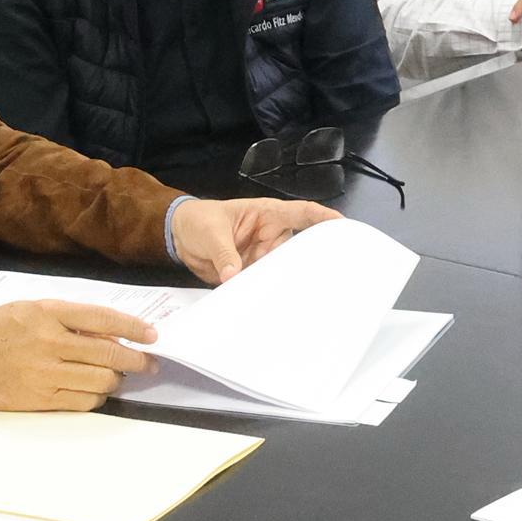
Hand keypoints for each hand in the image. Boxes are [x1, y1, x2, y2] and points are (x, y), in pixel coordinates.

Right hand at [0, 298, 154, 410]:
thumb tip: (112, 332)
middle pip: (109, 353)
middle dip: (136, 359)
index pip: (103, 318)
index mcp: (48, 313)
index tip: (152, 335)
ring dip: (116, 379)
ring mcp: (46, 373)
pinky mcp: (41, 399)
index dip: (134, 327)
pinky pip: (84, 402)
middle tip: (148, 362)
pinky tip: (96, 390)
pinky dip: (97, 397)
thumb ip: (70, 318)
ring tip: (117, 375)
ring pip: (101, 381)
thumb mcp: (32, 309)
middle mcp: (50, 342)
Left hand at [169, 197, 337, 283]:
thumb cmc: (198, 221)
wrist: (178, 236)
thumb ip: (223, 254)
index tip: (343, 226)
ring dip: (286, 282)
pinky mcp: (252, 273)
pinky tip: (274, 306)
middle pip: (299, 249)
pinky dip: (268, 294)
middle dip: (311, 261)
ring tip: (298, 298)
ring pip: (283, 270)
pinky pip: (264, 285)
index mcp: (266, 215)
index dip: (324, 218)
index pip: (302, 213)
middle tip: (326, 277)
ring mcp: (263, 256)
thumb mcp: (211, 232)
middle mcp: (270, 236)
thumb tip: (233, 275)